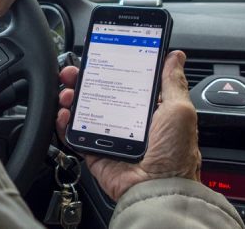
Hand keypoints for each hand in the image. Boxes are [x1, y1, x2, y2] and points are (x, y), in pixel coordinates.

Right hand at [55, 51, 201, 200]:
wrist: (159, 187)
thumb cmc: (175, 152)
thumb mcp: (179, 110)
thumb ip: (172, 82)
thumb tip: (175, 57)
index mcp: (147, 110)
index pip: (122, 81)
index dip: (107, 68)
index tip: (95, 58)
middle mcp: (125, 121)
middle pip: (97, 93)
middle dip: (81, 80)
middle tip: (72, 73)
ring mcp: (107, 136)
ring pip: (82, 110)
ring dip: (71, 98)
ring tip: (68, 93)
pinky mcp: (94, 152)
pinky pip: (73, 134)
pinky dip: (65, 123)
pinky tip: (65, 113)